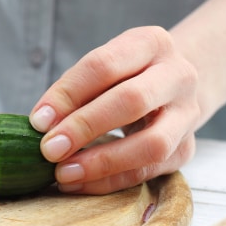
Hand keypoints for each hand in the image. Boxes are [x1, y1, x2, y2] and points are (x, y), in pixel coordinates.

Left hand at [29, 26, 199, 194]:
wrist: (172, 87)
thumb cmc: (123, 77)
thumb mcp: (100, 70)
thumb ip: (72, 93)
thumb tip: (42, 125)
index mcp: (151, 43)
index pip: (104, 65)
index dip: (68, 95)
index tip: (39, 121)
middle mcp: (178, 75)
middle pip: (132, 100)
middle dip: (84, 127)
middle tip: (49, 149)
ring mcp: (187, 114)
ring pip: (152, 144)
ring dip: (102, 162)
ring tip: (63, 172)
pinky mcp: (186, 148)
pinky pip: (148, 171)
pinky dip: (110, 181)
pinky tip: (79, 182)